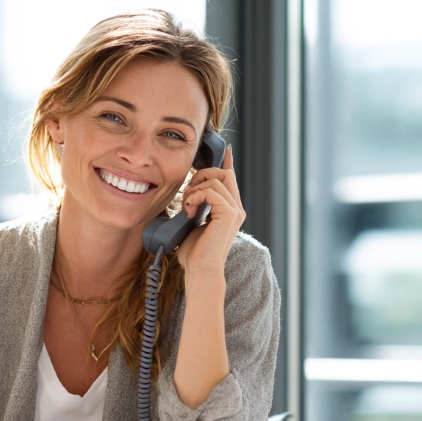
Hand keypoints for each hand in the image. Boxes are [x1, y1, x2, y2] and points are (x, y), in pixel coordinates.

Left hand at [176, 144, 244, 275]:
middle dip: (202, 174)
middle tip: (188, 192)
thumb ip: (196, 207)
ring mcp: (234, 211)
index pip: (230, 179)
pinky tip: (189, 210)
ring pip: (216, 179)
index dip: (226, 162)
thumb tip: (187, 194)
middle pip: (225, 173)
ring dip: (194, 188)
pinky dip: (195, 196)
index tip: (224, 150)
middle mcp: (236, 209)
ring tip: (186, 206)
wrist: (199, 270)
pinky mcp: (228, 214)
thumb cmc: (193, 253)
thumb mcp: (193, 223)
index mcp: (229, 210)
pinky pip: (211, 190)